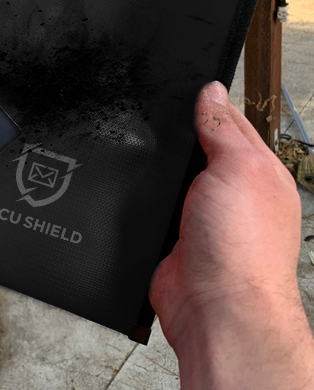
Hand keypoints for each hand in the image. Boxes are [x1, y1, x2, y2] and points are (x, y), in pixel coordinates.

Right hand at [150, 81, 313, 388]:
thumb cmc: (242, 250)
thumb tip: (211, 92)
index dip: (206, 102)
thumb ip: (222, 130)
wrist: (215, 309)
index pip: (229, 122)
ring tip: (144, 151)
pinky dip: (142, 197)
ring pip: (171, 176)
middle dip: (178, 134)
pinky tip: (134, 188)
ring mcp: (198, 215)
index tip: (183, 81)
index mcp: (256, 170)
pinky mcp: (170, 236)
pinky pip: (151, 206)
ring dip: (159, 168)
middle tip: (157, 116)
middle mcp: (228, 192)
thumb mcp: (238, 169)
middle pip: (196, 147)